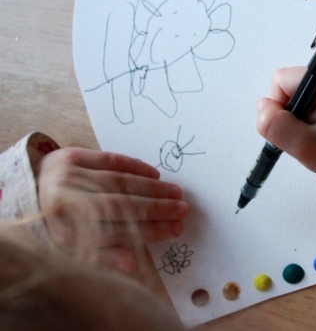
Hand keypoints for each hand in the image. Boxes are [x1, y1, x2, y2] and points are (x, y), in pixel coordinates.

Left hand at [32, 148, 188, 271]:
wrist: (24, 195)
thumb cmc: (54, 226)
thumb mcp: (73, 250)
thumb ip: (102, 257)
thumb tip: (133, 267)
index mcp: (63, 232)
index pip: (118, 230)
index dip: (149, 231)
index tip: (175, 230)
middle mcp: (64, 202)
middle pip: (121, 205)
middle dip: (157, 208)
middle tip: (182, 210)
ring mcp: (66, 177)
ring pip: (118, 182)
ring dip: (152, 188)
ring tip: (176, 193)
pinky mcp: (68, 157)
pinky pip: (109, 160)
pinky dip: (134, 166)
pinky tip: (154, 174)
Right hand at [256, 64, 315, 189]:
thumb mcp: (303, 147)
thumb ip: (274, 124)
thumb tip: (262, 106)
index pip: (282, 80)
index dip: (279, 107)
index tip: (297, 130)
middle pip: (294, 85)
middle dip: (294, 112)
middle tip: (312, 136)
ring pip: (305, 92)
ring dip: (305, 114)